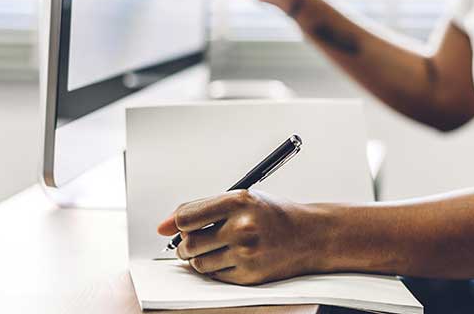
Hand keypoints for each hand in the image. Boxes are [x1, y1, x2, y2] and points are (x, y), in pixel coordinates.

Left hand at [158, 190, 324, 284]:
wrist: (310, 235)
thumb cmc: (273, 214)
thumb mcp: (241, 199)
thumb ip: (201, 208)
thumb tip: (163, 227)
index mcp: (238, 201)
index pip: (186, 217)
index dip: (177, 224)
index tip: (181, 226)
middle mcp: (242, 227)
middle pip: (188, 243)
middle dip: (187, 244)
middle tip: (199, 239)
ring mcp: (246, 253)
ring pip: (198, 263)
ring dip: (201, 257)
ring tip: (220, 247)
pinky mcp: (249, 275)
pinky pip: (214, 275)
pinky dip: (217, 268)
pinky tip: (232, 257)